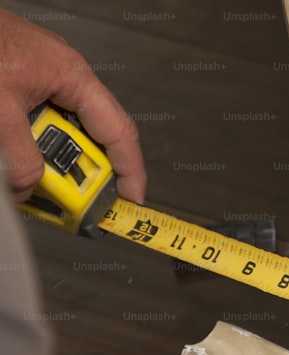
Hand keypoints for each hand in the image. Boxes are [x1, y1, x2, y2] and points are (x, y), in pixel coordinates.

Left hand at [0, 9, 144, 201]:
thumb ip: (19, 156)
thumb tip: (29, 187)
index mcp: (73, 76)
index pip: (119, 131)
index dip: (130, 169)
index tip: (130, 199)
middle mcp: (63, 75)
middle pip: (88, 134)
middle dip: (78, 169)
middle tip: (66, 197)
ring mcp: (40, 76)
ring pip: (57, 129)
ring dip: (42, 155)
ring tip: (25, 174)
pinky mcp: (18, 80)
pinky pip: (32, 120)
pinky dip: (23, 142)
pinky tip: (10, 151)